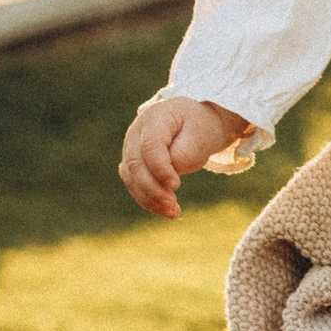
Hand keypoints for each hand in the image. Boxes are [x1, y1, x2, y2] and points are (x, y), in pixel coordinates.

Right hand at [118, 91, 251, 217]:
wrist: (193, 122)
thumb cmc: (198, 128)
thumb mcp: (199, 136)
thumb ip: (182, 155)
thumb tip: (165, 181)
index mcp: (155, 118)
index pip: (150, 146)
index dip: (160, 168)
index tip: (176, 186)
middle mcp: (136, 132)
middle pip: (136, 163)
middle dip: (153, 188)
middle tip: (173, 204)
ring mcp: (131, 147)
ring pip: (131, 177)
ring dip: (150, 198)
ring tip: (173, 212)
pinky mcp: (132, 163)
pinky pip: (134, 184)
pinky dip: (148, 200)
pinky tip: (166, 210)